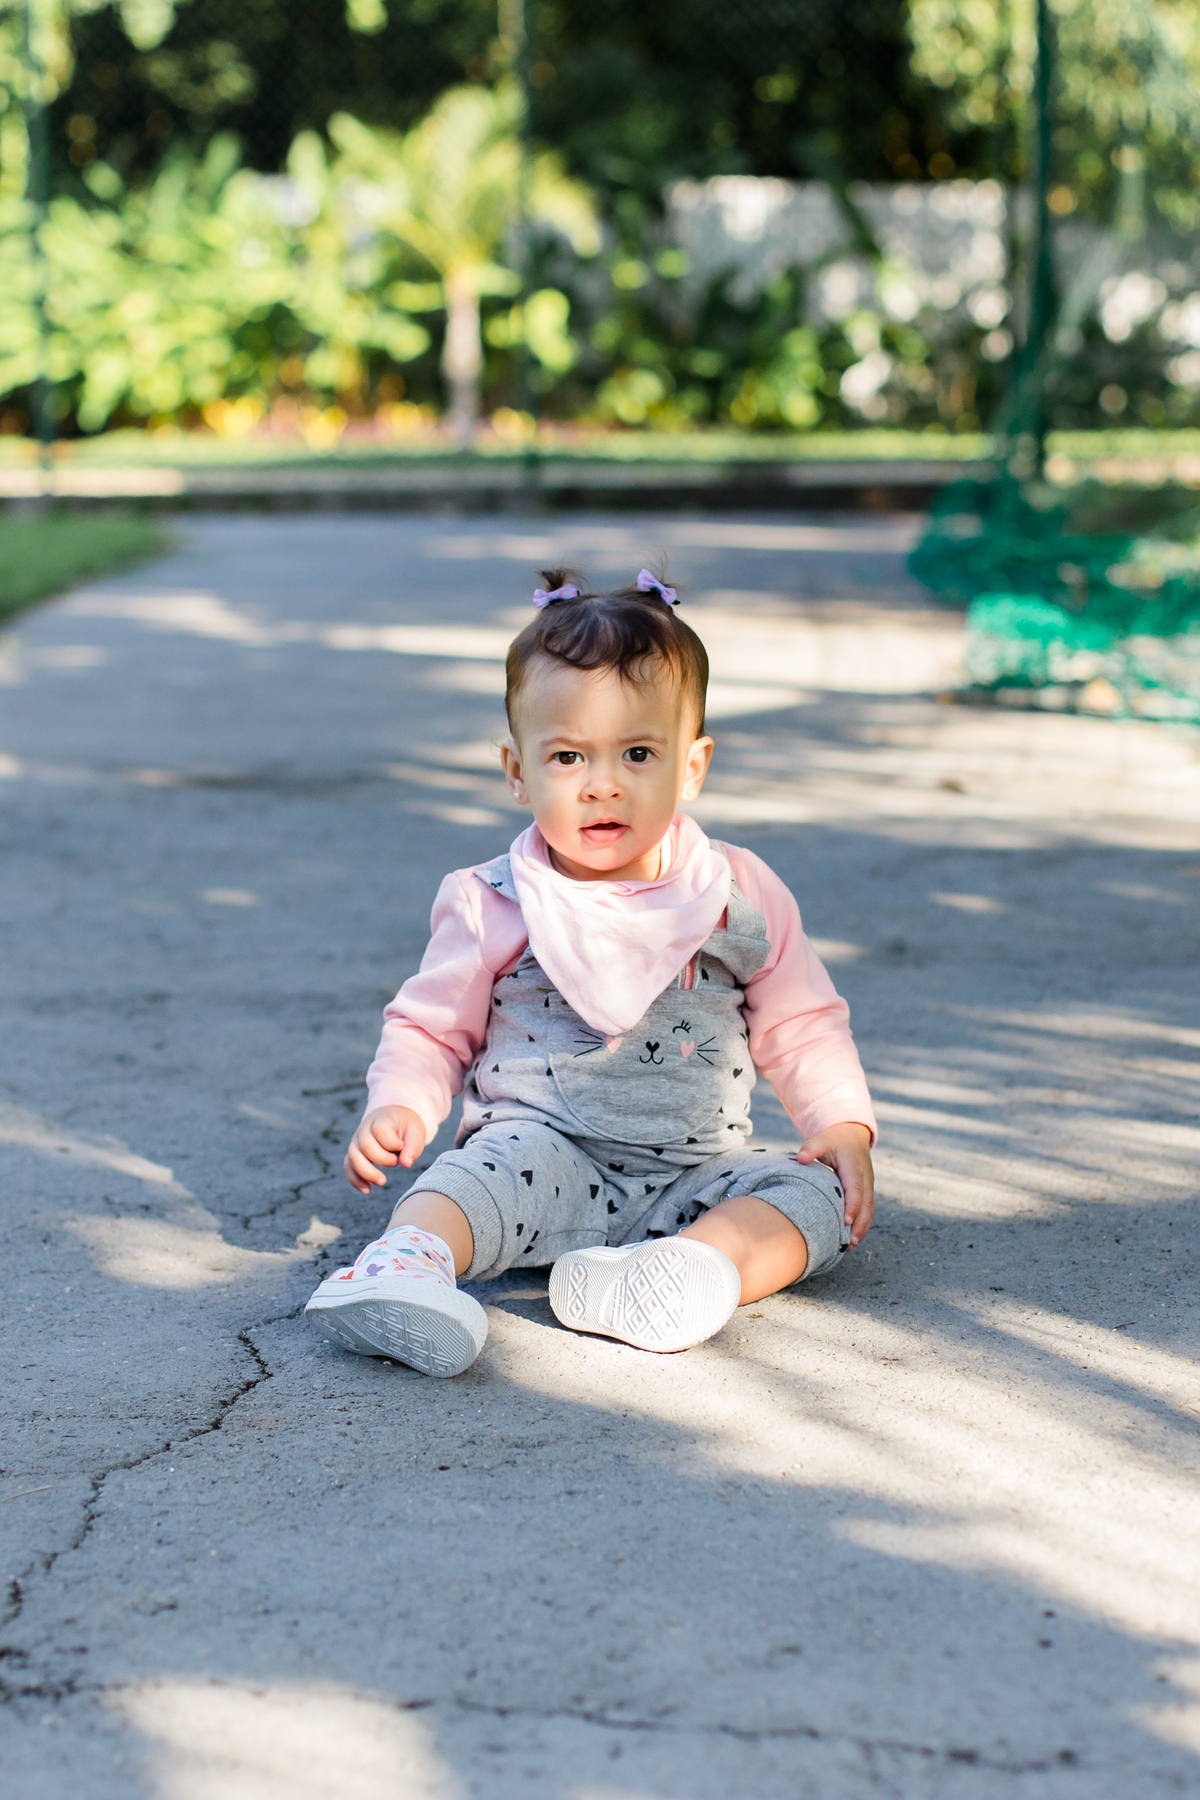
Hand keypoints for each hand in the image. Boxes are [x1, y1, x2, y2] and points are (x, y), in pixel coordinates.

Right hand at [344, 1106, 425, 1194]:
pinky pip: (348, 1167)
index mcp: (381, 1119)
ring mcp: (356, 1140)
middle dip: (382, 1160)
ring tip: (382, 1182)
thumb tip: (406, 1164)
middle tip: (396, 1163)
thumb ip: (413, 1147)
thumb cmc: (406, 1126)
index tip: (401, 1146)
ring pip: (352, 1157)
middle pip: (365, 1145)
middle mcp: (365, 1129)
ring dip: (367, 1173)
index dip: (391, 1142)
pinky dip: (355, 1180)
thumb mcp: (416, 1131)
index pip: (380, 1130)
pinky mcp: (354, 1153)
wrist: (394, 1118)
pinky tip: (367, 1190)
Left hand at [796, 1121, 873, 1247]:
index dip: (853, 1206)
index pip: (856, 1190)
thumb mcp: (822, 1140)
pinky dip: (862, 1224)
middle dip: (860, 1224)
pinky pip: (867, 1209)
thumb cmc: (834, 1140)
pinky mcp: (866, 1190)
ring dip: (863, 1228)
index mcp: (854, 1168)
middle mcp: (865, 1178)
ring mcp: (868, 1185)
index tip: (846, 1222)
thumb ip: (811, 1148)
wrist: (851, 1135)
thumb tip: (801, 1158)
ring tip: (851, 1246)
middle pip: (867, 1205)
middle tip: (850, 1242)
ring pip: (870, 1209)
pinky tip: (853, 1237)